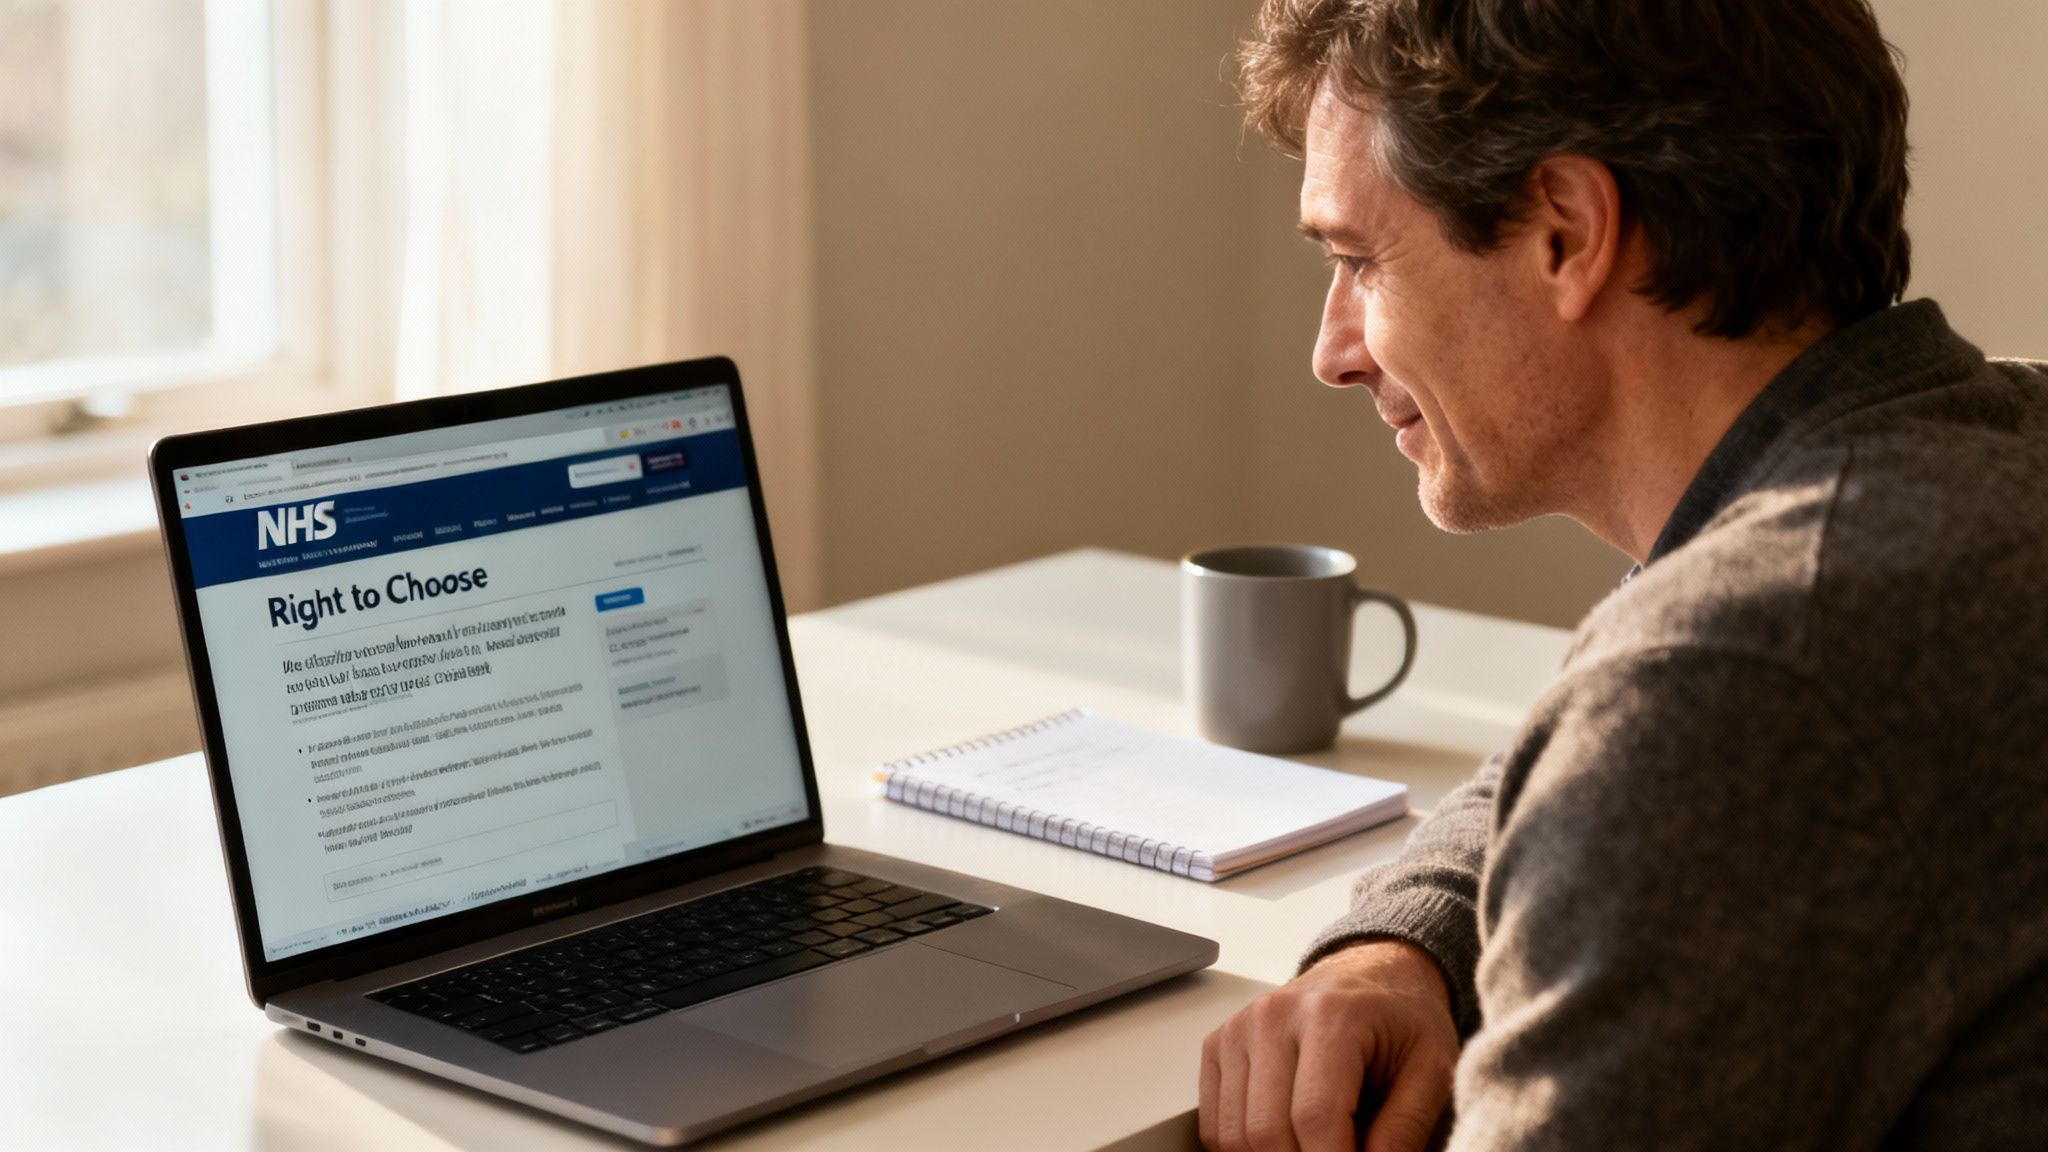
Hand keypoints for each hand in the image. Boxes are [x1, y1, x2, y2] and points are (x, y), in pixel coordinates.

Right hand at [1200, 939, 1458, 1151]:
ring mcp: (1240, 1029)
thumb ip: (1406, 1126)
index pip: (1315, 1117)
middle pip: (1267, 1130)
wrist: (1370, 974)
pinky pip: (1214, 1123)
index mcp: (1331, 1015)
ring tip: (1315, 1147)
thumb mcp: (1431, 1067)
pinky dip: (1244, 1146)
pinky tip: (1284, 1138)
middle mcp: (1274, 1016)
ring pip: (1234, 1133)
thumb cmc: (1401, 1019)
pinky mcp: (1219, 1044)